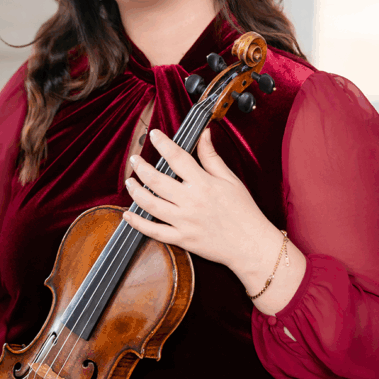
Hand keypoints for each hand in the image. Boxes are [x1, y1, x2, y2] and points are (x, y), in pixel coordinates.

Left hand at [122, 127, 275, 270]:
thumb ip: (212, 157)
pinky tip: (128, 214)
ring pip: (150, 204)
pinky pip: (154, 231)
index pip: (177, 157)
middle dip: (141, 167)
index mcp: (203, 184)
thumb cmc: (243, 211)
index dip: (163, 144)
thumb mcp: (231, 179)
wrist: (251, 245)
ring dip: (136, 191)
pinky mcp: (182, 239)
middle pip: (157, 180)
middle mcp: (191, 201)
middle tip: (134, 159)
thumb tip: (204, 134)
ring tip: (130, 181)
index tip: (154, 135)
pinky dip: (138, 223)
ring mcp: (184, 222)